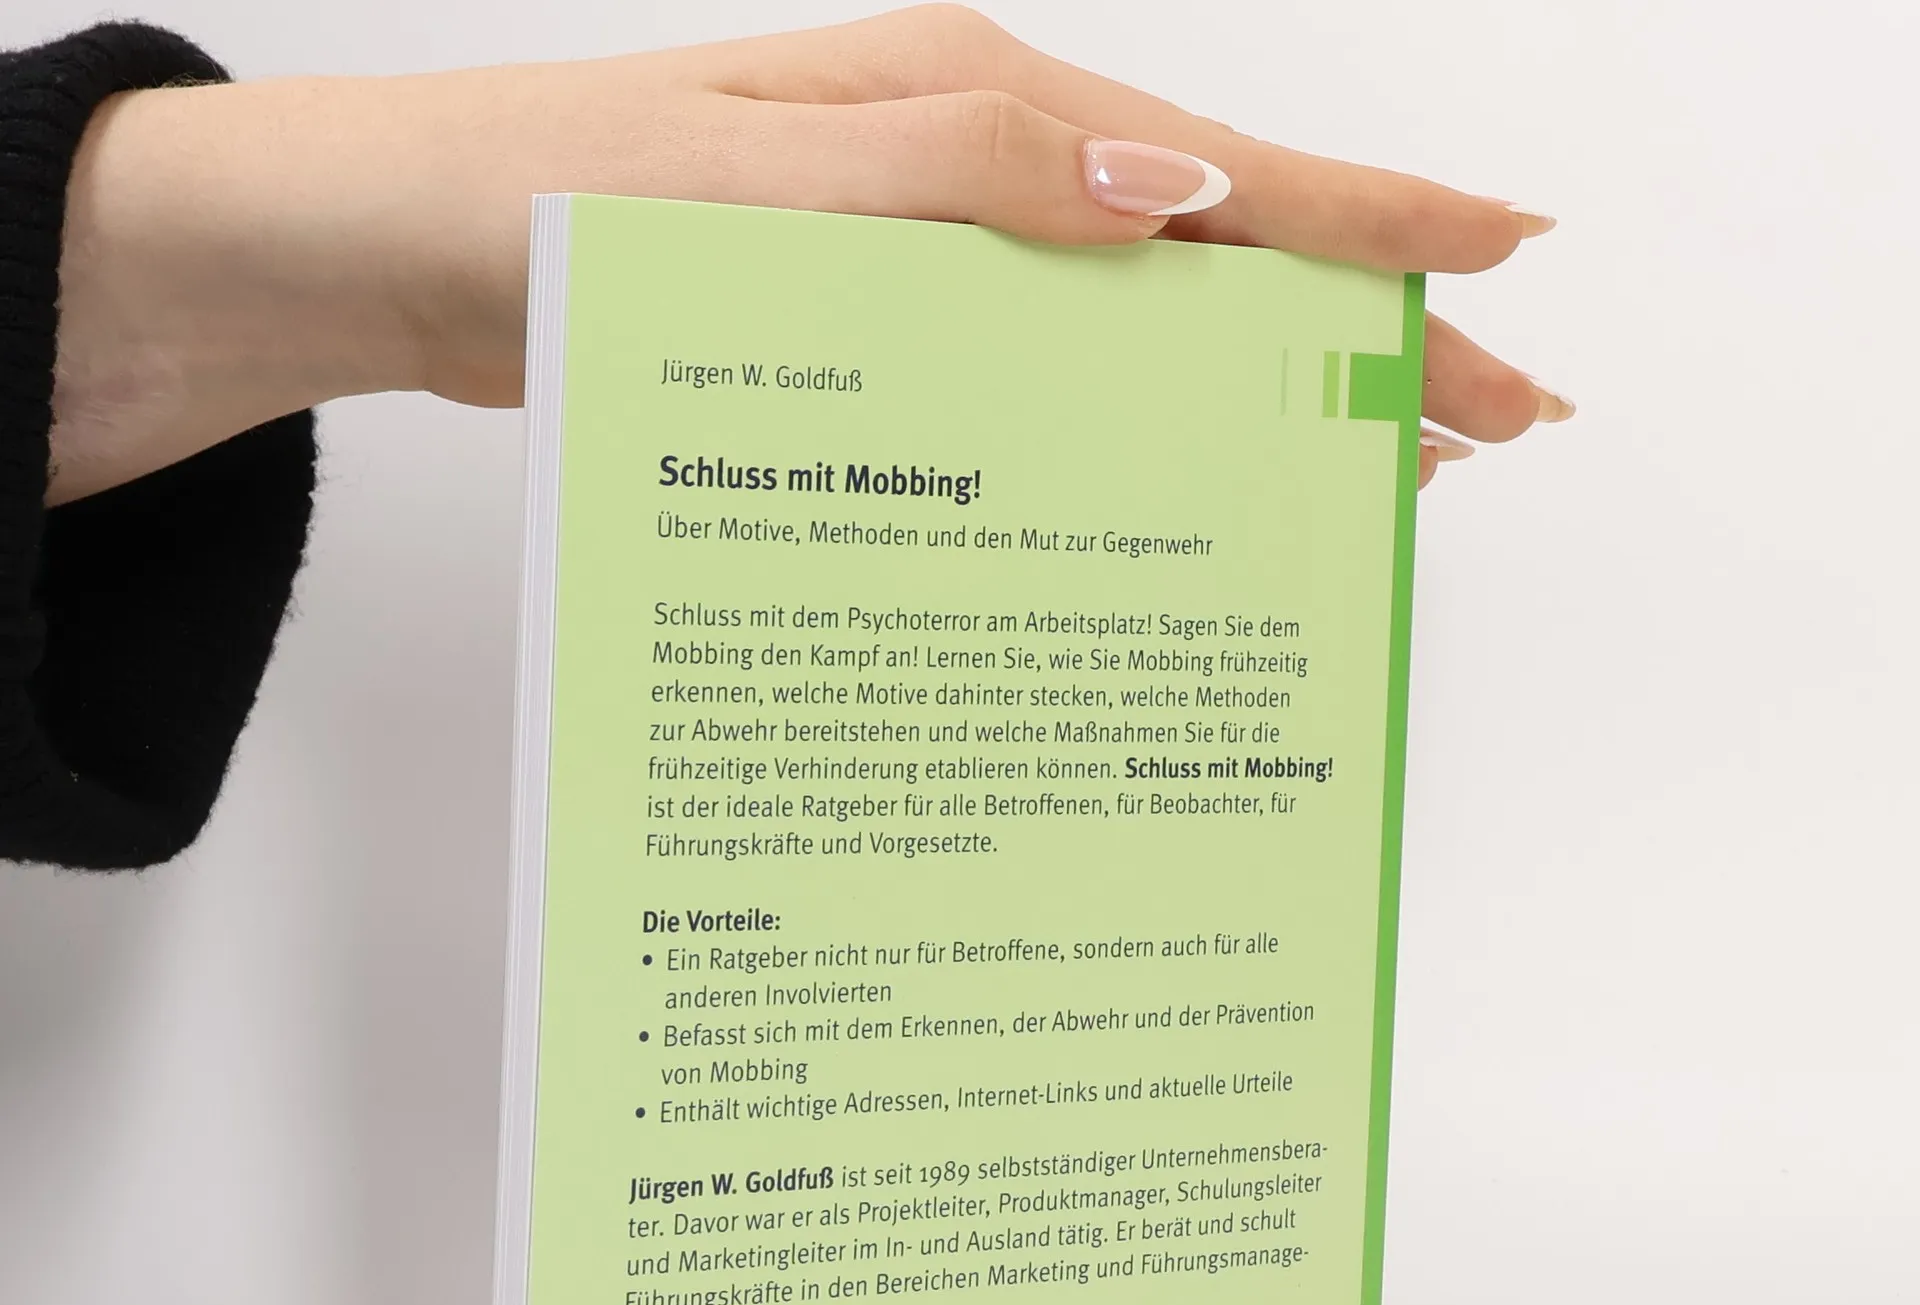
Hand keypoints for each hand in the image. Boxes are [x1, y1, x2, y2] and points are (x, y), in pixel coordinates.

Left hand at [49, 5, 1569, 504]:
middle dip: (1367, 330)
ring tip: (1382, 454)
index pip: (1221, 170)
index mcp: (977, 111)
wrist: (414, 258)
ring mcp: (939, 248)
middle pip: (1218, 252)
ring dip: (1268, 383)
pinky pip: (1051, 367)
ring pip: (1147, 318)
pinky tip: (1179, 468)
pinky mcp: (890, 324)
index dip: (1375, 220)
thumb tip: (1168, 198)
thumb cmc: (556, 202)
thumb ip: (964, 183)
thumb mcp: (760, 185)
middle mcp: (976, 174)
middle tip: (1496, 413)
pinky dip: (1136, 414)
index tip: (1505, 258)